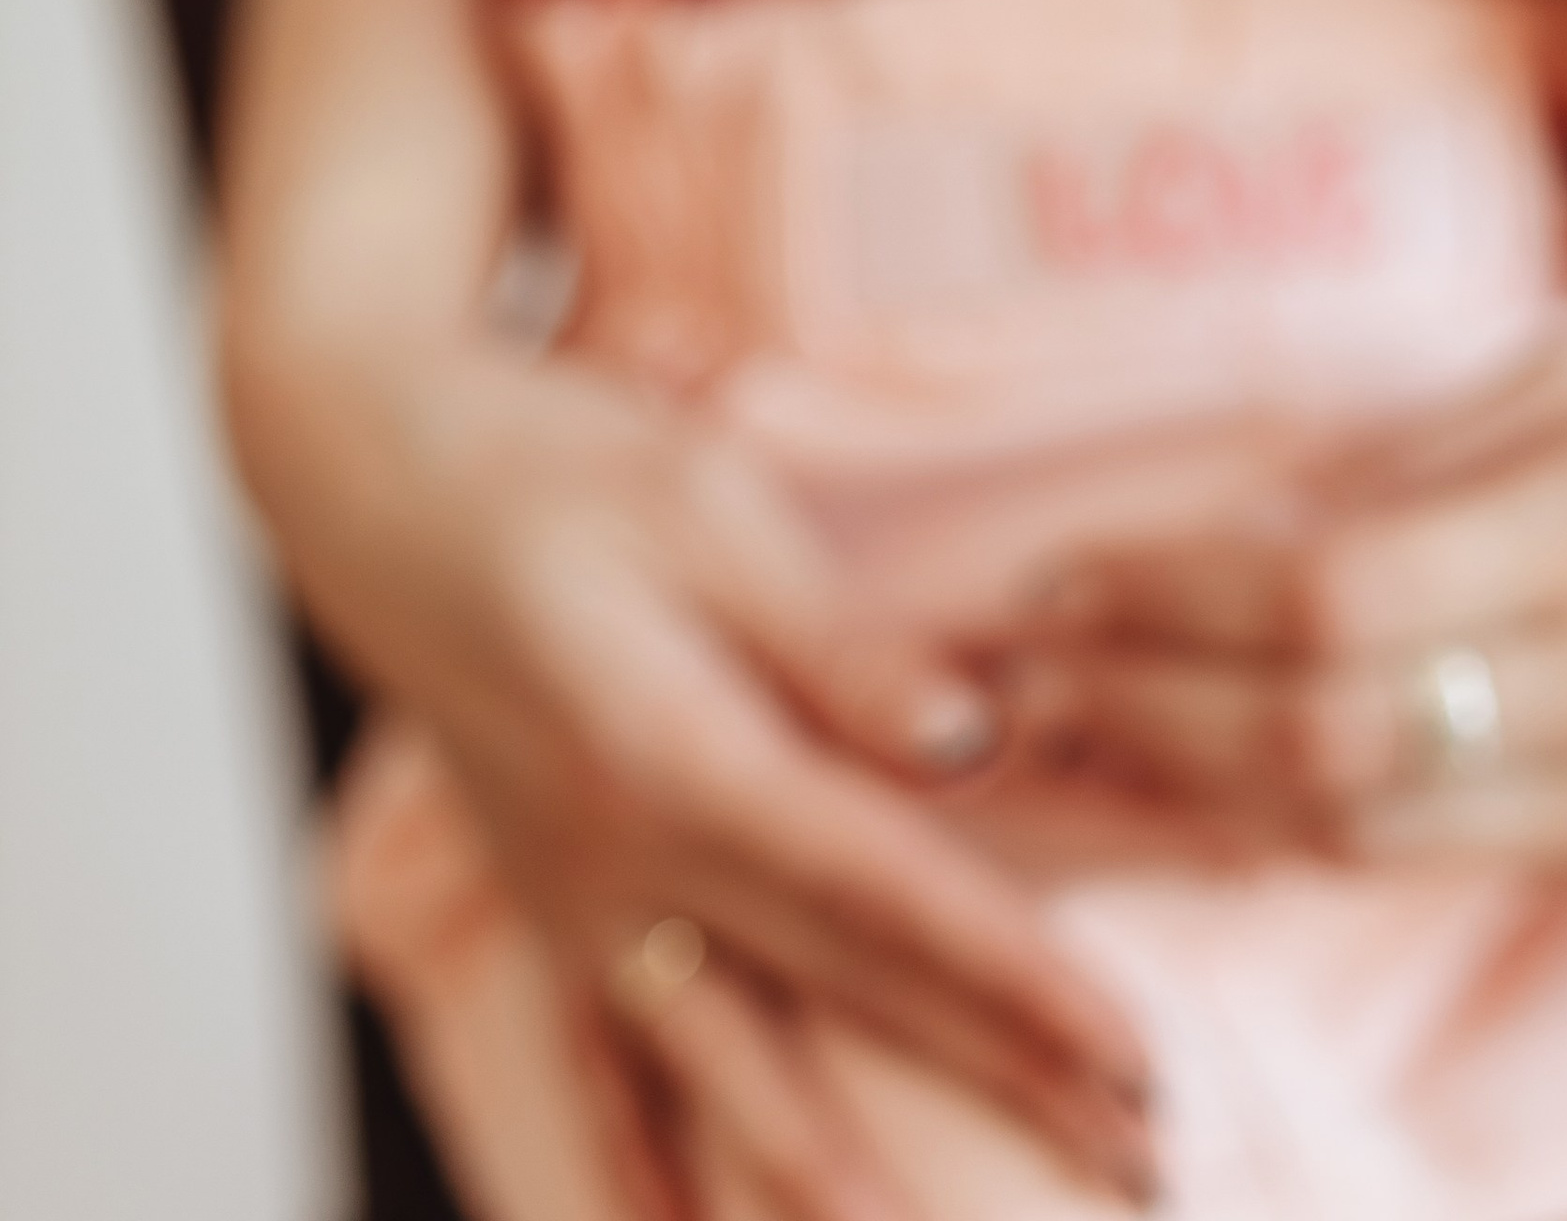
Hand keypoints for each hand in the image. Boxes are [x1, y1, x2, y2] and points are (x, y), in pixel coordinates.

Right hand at [313, 340, 1158, 1206]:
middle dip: (997, 1077)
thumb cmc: (557, 468)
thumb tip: (967, 746)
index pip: (883, 891)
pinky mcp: (549, 904)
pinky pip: (602, 1066)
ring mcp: (578, 901)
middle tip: (1133, 1152)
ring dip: (840, 1163)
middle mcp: (625, 861)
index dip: (1014, 976)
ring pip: (730, 1064)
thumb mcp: (709, 510)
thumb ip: (838, 646)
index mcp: (678, 754)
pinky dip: (644, 1160)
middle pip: (845, 990)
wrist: (378, 484)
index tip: (1128, 1050)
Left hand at [1004, 362, 1566, 903]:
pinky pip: (1447, 866)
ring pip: (1363, 827)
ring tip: (1078, 744)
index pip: (1323, 586)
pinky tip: (1215, 798)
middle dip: (1138, 709)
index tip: (1059, 578)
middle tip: (1019, 678)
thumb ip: (1434, 449)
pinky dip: (1311, 835)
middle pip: (1317, 729)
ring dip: (1192, 791)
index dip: (1166, 597)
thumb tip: (1252, 516)